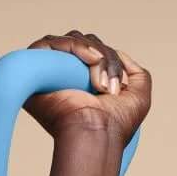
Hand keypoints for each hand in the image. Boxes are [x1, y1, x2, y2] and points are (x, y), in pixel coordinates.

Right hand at [23, 30, 150, 144]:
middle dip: (105, 58)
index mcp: (83, 82)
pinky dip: (75, 46)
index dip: (109, 60)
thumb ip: (139, 74)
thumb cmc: (116, 126)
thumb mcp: (139, 98)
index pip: (95, 51)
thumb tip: (120, 53)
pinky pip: (50, 42)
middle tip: (108, 89)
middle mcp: (65, 77)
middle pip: (85, 42)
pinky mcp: (36, 69)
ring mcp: (50, 72)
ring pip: (72, 40)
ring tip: (100, 84)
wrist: (96, 136)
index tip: (118, 88)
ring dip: (95, 56)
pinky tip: (91, 60)